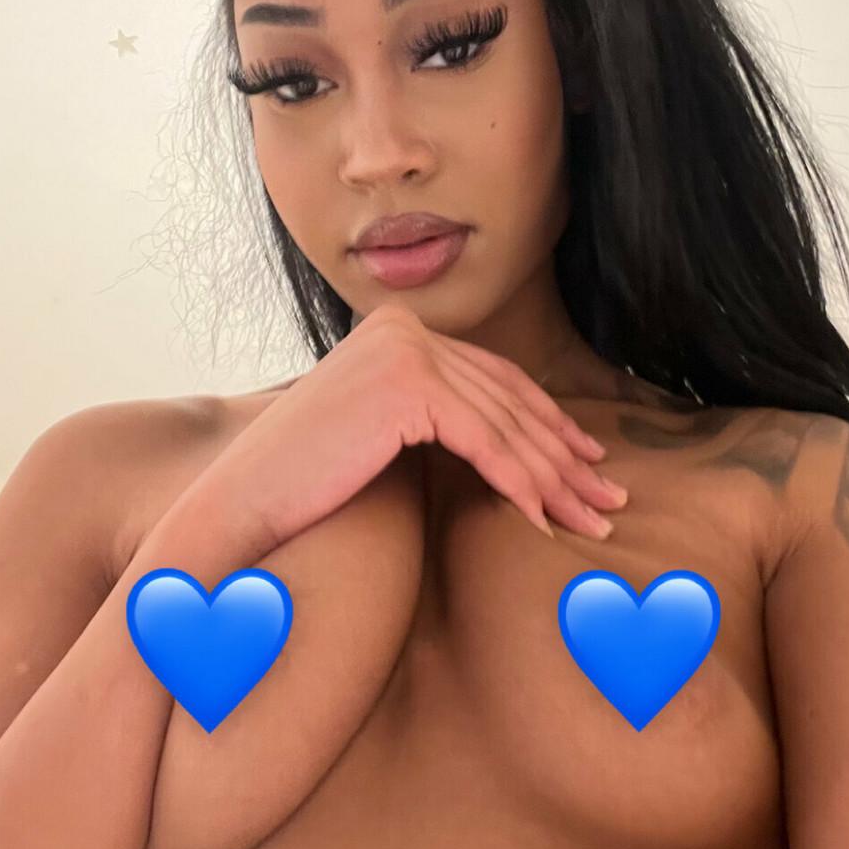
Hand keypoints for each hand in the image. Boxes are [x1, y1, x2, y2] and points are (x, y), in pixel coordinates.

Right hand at [228, 303, 628, 548]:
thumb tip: (501, 437)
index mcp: (397, 328)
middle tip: (606, 496)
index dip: (547, 422)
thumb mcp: (378, 429)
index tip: (585, 461)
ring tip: (591, 517)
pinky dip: (520, 485)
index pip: (492, 377)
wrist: (242, 500)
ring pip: (503, 425)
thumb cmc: (305, 479)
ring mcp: (404, 352)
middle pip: (505, 399)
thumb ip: (430, 413)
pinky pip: (483, 443)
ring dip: (555, 479)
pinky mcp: (405, 388)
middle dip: (562, 455)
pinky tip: (544, 520)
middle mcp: (403, 328)